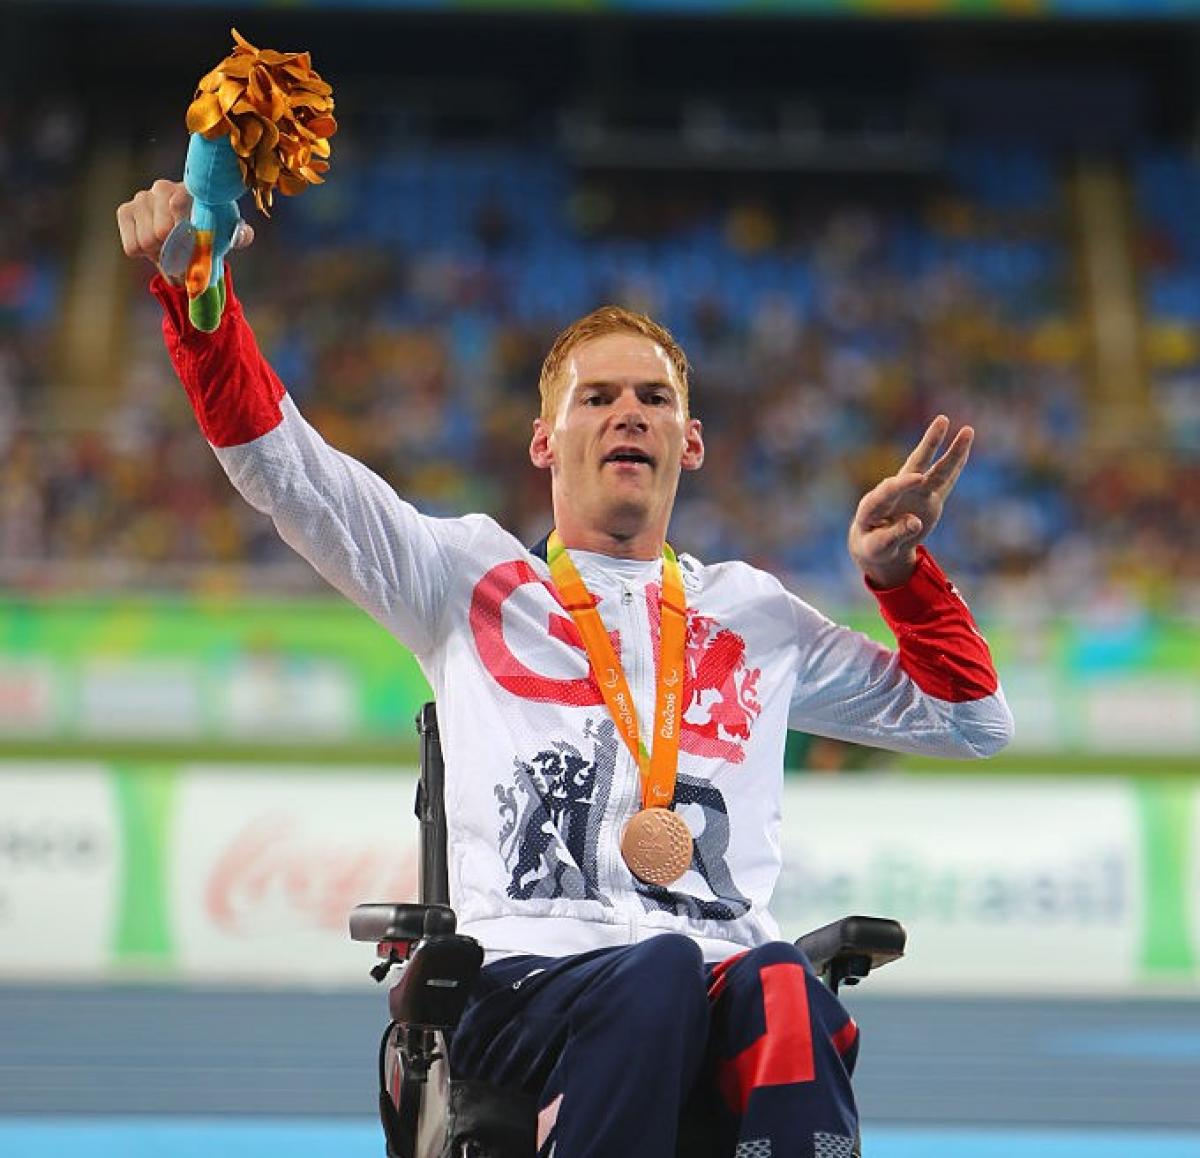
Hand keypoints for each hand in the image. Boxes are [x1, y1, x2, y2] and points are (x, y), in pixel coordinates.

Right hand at [116, 178, 253, 268]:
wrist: (184, 233)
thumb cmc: (208, 231)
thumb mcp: (227, 234)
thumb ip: (239, 235)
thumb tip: (242, 234)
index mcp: (189, 190)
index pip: (179, 204)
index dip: (185, 231)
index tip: (193, 244)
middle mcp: (162, 188)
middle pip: (161, 232)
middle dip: (174, 251)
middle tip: (185, 254)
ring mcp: (141, 198)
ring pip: (147, 242)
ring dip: (161, 254)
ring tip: (172, 249)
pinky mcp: (125, 211)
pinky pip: (133, 246)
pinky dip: (145, 255)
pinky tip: (155, 247)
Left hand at [848, 415, 972, 588]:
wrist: (876, 544)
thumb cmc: (873, 546)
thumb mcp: (878, 547)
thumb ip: (895, 534)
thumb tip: (915, 522)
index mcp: (874, 504)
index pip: (889, 489)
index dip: (903, 483)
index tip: (918, 479)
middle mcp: (896, 490)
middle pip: (914, 464)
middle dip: (928, 444)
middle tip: (942, 421)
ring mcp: (913, 492)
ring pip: (934, 469)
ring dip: (950, 450)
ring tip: (968, 431)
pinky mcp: (927, 497)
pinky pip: (944, 480)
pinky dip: (956, 466)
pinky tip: (966, 448)